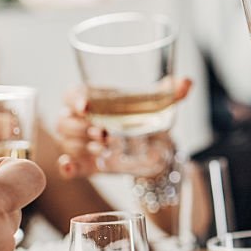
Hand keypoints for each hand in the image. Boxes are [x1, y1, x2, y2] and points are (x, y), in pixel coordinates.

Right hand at [55, 76, 191, 177]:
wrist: (157, 146)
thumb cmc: (149, 117)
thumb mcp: (161, 104)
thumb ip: (172, 92)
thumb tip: (186, 83)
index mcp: (95, 99)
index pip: (72, 94)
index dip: (74, 99)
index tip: (86, 106)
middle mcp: (83, 120)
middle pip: (64, 120)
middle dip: (80, 127)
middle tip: (104, 133)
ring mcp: (83, 143)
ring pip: (66, 142)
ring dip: (81, 145)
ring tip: (104, 146)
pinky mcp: (88, 164)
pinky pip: (69, 166)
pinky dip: (66, 167)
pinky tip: (69, 166)